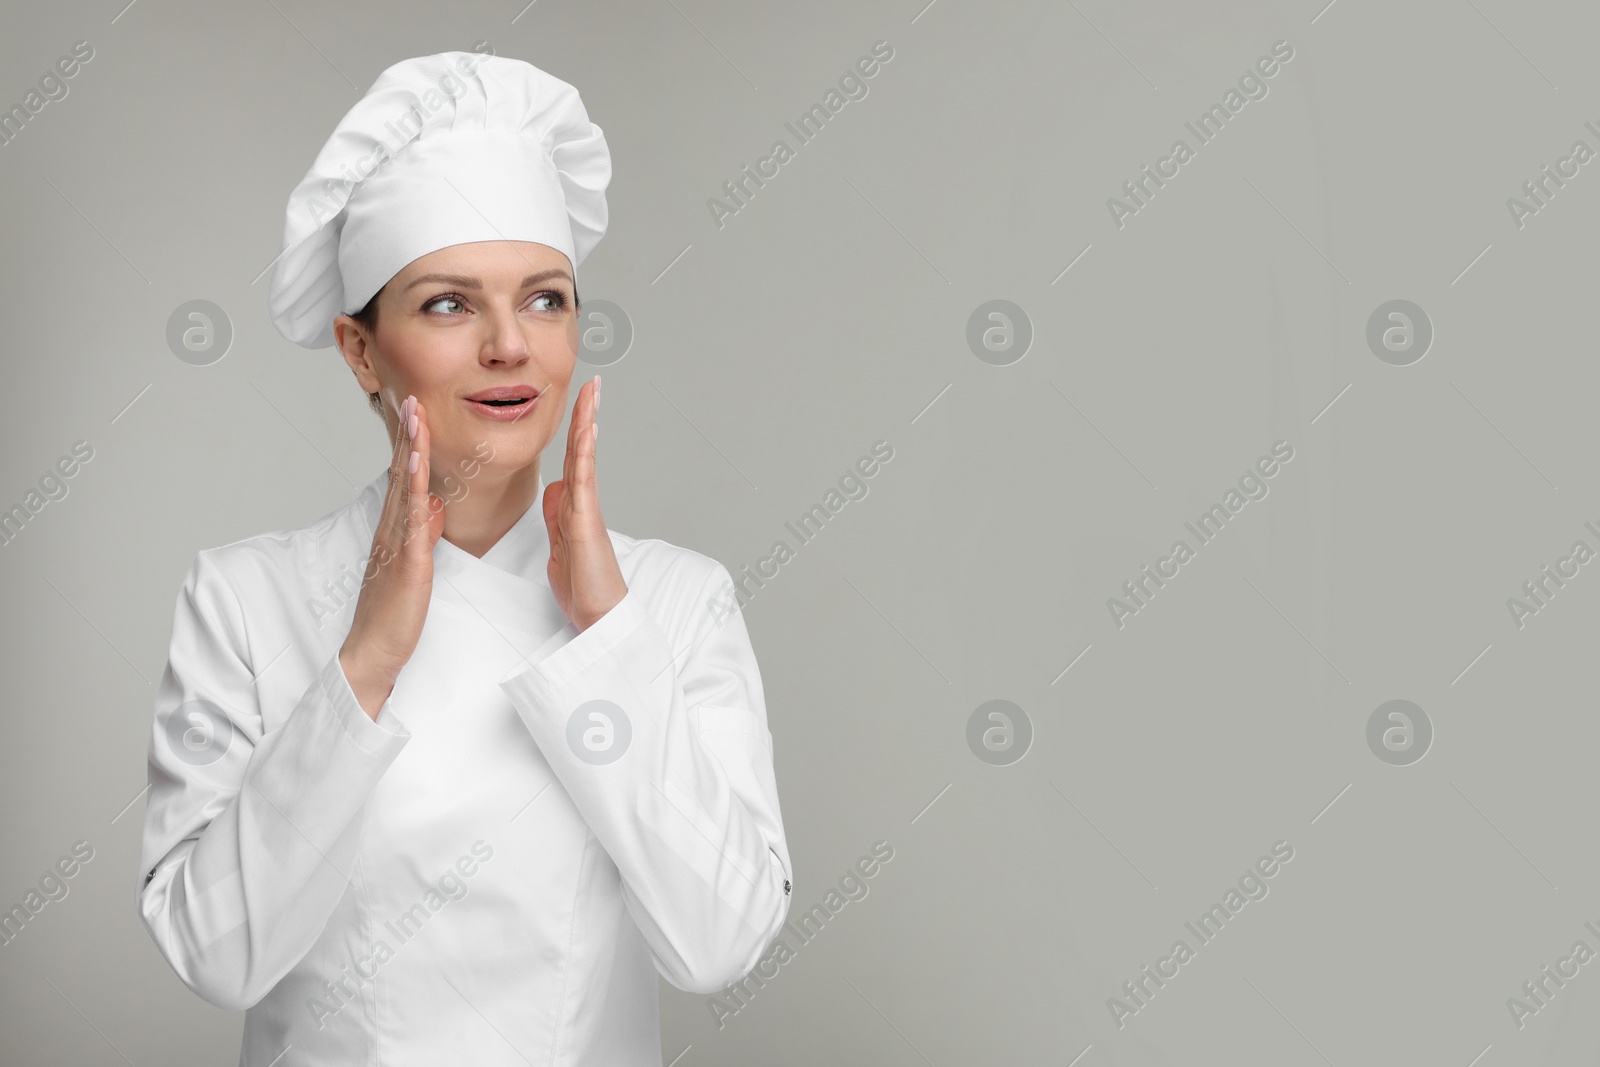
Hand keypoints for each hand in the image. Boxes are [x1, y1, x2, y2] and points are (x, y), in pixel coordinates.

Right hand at [339, 394, 445, 718]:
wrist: (374, 651)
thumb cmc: (393, 612)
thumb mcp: (413, 564)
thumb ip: (421, 533)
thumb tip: (434, 505)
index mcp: (395, 529)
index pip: (403, 477)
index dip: (410, 442)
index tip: (417, 411)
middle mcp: (391, 528)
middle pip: (399, 470)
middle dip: (407, 432)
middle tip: (412, 393)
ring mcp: (396, 541)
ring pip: (403, 485)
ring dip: (409, 447)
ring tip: (414, 413)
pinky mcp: (406, 560)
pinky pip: (411, 517)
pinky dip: (414, 486)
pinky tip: (416, 463)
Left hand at [543, 376, 626, 631]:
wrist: (599, 615)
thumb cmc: (583, 587)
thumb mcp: (558, 546)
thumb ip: (557, 516)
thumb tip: (555, 488)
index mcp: (572, 506)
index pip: (573, 459)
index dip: (574, 430)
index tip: (578, 402)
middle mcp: (582, 502)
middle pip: (581, 449)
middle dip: (585, 415)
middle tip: (591, 383)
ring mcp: (586, 508)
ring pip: (584, 457)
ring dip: (587, 423)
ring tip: (592, 393)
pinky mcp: (585, 520)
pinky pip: (583, 479)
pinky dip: (585, 452)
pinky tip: (587, 430)